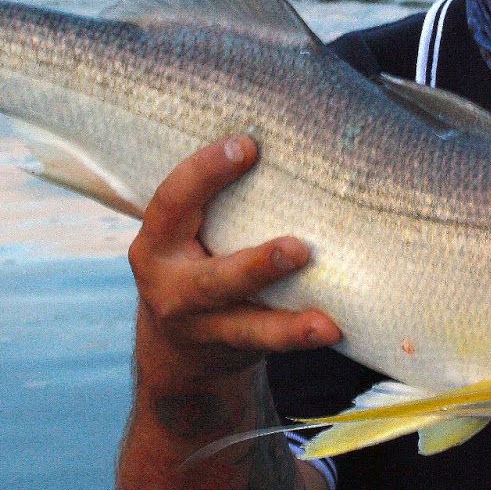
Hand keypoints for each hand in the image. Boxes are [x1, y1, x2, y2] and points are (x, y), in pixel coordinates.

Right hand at [128, 135, 341, 380]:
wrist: (176, 350)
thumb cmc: (194, 264)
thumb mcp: (185, 233)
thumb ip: (214, 201)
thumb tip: (280, 137)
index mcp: (157, 245)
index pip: (172, 202)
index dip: (204, 172)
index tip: (247, 144)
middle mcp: (172, 291)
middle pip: (212, 281)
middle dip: (255, 267)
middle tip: (299, 248)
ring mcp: (201, 329)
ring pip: (245, 329)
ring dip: (287, 326)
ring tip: (325, 322)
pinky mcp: (231, 352)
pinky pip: (267, 347)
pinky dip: (299, 338)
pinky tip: (333, 329)